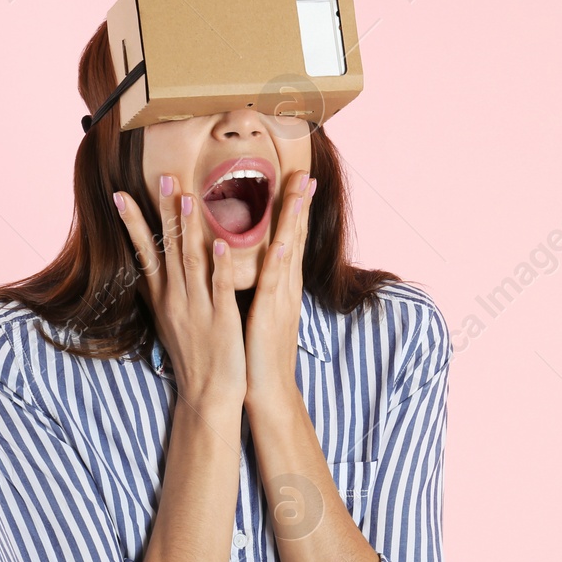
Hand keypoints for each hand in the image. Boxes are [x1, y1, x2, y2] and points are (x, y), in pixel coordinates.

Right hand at [113, 175, 245, 411]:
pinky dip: (221, 267)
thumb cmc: (193, 356)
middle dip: (165, 212)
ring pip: (192, 262)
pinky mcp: (222, 321)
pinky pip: (220, 289)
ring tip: (189, 198)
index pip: (145, 253)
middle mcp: (176, 299)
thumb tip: (148, 269)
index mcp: (163, 298)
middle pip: (168, 249)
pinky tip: (222, 244)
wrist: (206, 395)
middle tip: (164, 177)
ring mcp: (198, 309)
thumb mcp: (169, 321)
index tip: (122, 195)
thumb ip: (162, 292)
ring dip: (190, 229)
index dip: (134, 224)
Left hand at [244, 169, 315, 412]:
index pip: (290, 238)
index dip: (294, 209)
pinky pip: (275, 284)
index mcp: (281, 285)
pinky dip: (280, 261)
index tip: (297, 180)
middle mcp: (286, 287)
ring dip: (293, 220)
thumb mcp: (261, 310)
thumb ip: (261, 285)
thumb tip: (256, 264)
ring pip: (289, 252)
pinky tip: (284, 241)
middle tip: (305, 172)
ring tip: (299, 190)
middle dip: (300, 204)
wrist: (266, 389)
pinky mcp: (270, 315)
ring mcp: (281, 299)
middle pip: (296, 237)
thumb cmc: (258, 352)